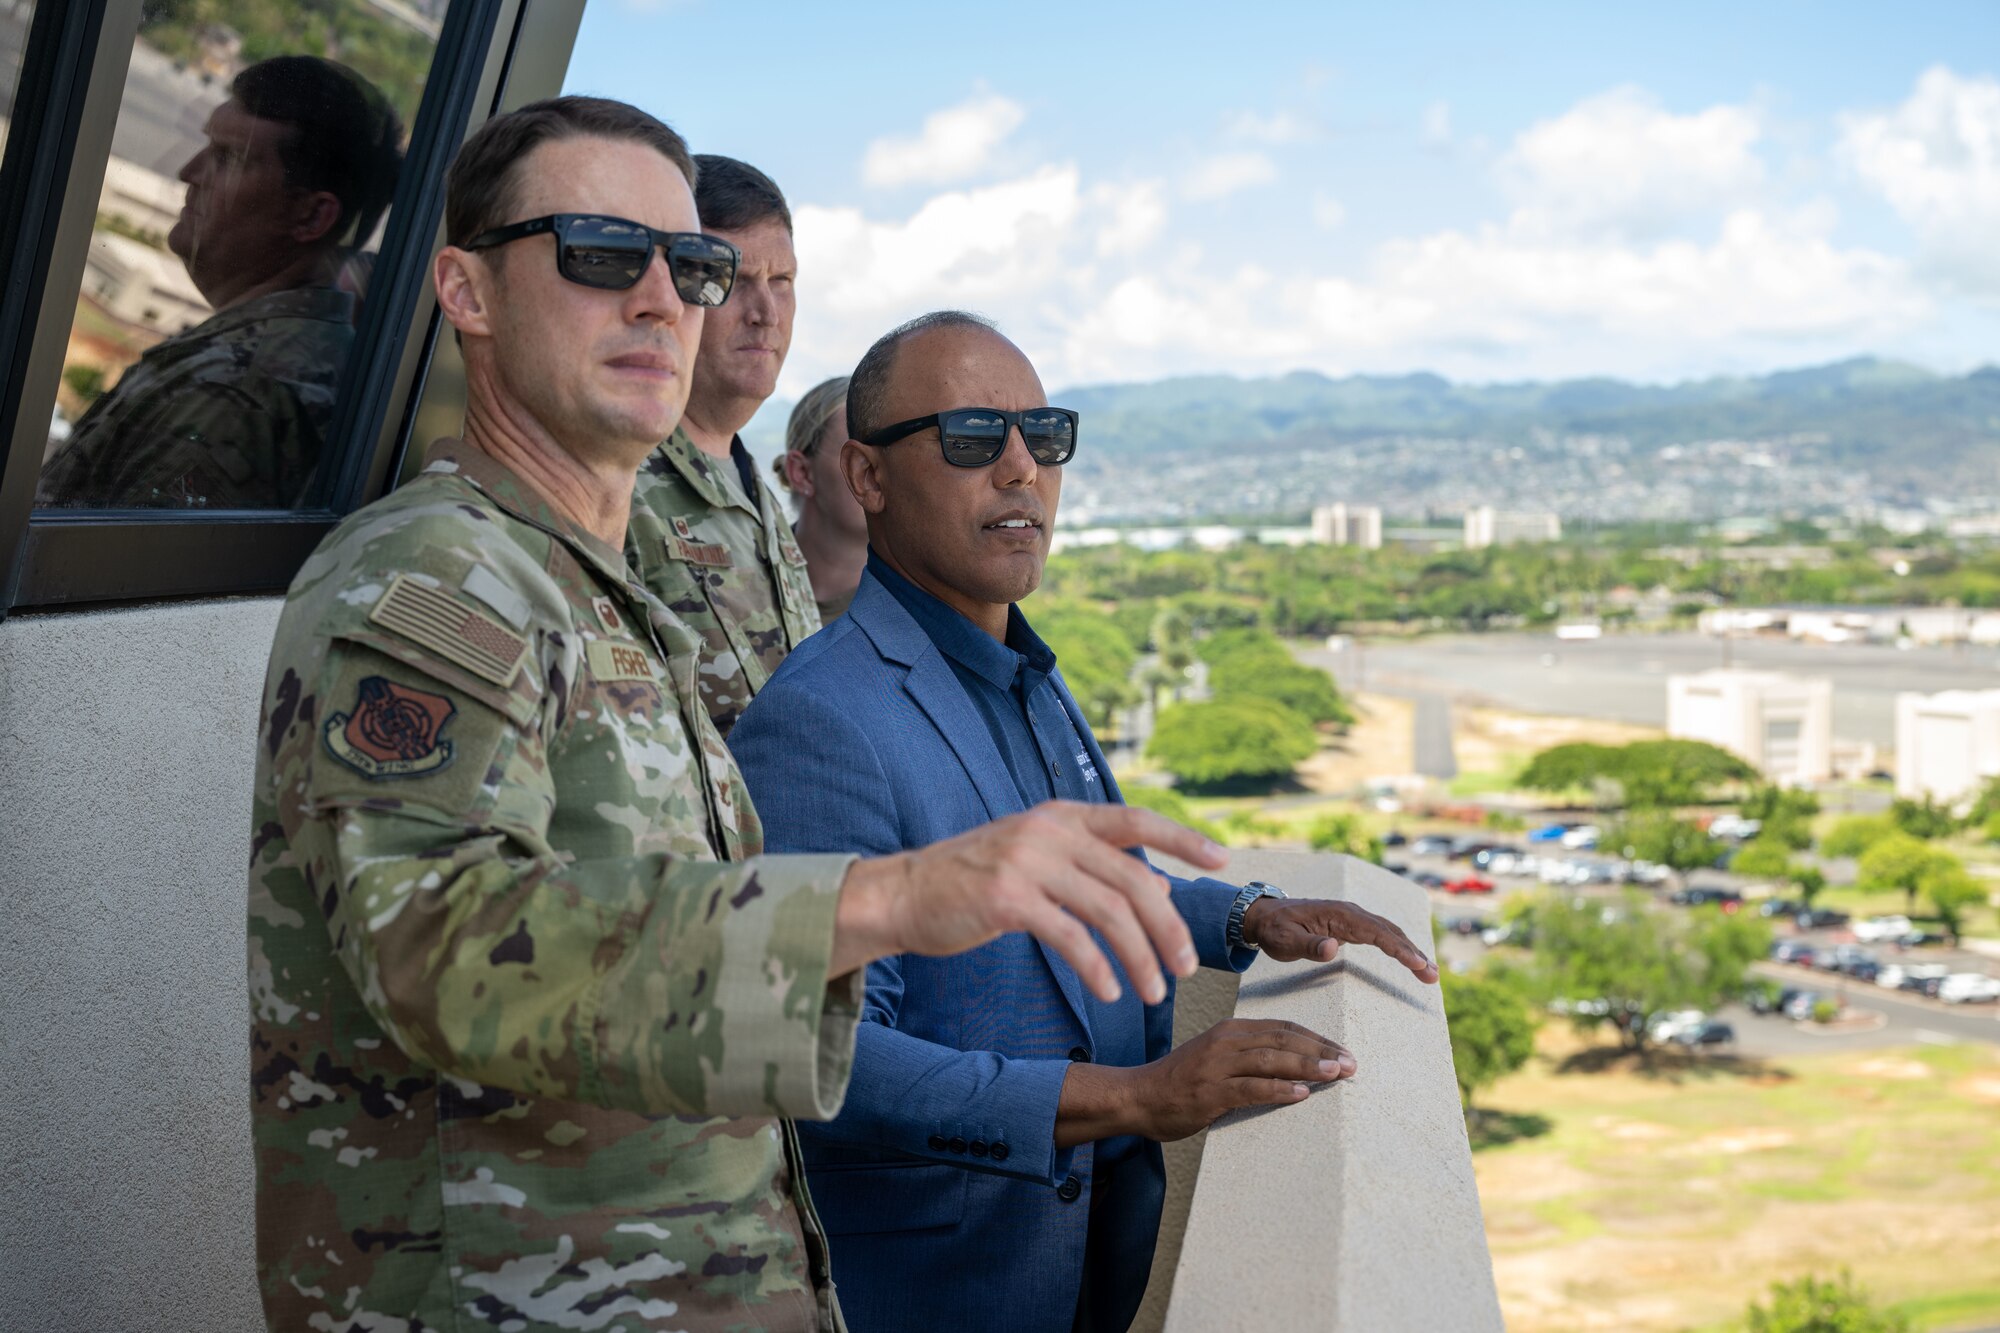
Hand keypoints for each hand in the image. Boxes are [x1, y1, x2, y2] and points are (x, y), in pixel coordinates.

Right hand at [833, 801, 1227, 1004]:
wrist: (902, 893)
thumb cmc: (971, 881)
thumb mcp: (1037, 861)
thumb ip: (1092, 869)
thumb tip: (1159, 889)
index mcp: (1060, 816)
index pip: (1135, 819)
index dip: (1182, 838)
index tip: (1221, 860)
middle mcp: (1048, 831)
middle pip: (1132, 879)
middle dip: (1168, 929)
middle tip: (1187, 967)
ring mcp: (1027, 861)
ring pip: (1109, 912)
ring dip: (1140, 957)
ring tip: (1154, 992)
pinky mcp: (1007, 898)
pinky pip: (1070, 937)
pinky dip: (1098, 968)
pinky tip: (1111, 992)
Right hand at [1098, 1019, 1354, 1143]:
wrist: (1137, 1096)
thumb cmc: (1180, 1081)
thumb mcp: (1216, 1058)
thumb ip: (1249, 1057)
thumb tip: (1294, 1066)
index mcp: (1230, 1030)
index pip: (1283, 1028)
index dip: (1316, 1038)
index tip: (1343, 1050)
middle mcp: (1225, 1041)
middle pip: (1283, 1040)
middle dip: (1321, 1051)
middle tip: (1351, 1063)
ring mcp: (1216, 1065)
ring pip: (1271, 1060)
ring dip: (1307, 1066)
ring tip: (1336, 1074)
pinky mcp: (1209, 1091)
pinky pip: (1251, 1088)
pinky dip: (1279, 1090)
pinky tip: (1301, 1094)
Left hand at [1242, 895, 1439, 982]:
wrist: (1264, 916)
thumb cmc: (1274, 930)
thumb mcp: (1285, 941)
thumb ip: (1310, 945)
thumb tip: (1333, 947)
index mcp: (1339, 915)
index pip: (1377, 933)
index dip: (1400, 949)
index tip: (1418, 965)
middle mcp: (1351, 912)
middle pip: (1390, 931)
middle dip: (1414, 953)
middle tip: (1433, 976)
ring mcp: (1352, 917)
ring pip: (1388, 931)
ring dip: (1410, 950)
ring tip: (1429, 972)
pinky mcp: (1350, 925)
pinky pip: (1380, 934)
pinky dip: (1398, 946)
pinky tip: (1409, 959)